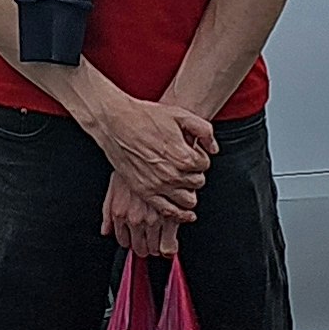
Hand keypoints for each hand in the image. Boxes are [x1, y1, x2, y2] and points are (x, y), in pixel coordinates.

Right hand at [88, 86, 217, 222]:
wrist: (115, 122)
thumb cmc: (144, 117)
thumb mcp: (179, 115)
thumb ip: (203, 130)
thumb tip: (213, 148)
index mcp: (183, 156)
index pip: (204, 165)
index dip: (200, 157)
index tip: (191, 152)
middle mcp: (172, 174)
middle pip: (198, 183)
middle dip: (195, 173)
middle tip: (184, 164)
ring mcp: (157, 185)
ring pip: (188, 200)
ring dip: (189, 192)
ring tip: (182, 181)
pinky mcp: (144, 191)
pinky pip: (168, 211)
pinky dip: (179, 214)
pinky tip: (184, 212)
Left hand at [101, 174, 190, 261]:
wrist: (155, 153)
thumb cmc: (135, 166)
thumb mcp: (114, 186)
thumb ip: (108, 211)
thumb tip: (106, 231)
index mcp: (120, 212)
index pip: (125, 242)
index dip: (132, 241)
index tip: (138, 239)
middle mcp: (135, 219)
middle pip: (140, 249)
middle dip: (146, 246)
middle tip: (151, 238)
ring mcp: (153, 221)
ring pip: (154, 249)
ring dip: (158, 246)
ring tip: (162, 236)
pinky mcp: (171, 219)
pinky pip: (169, 246)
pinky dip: (171, 245)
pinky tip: (173, 236)